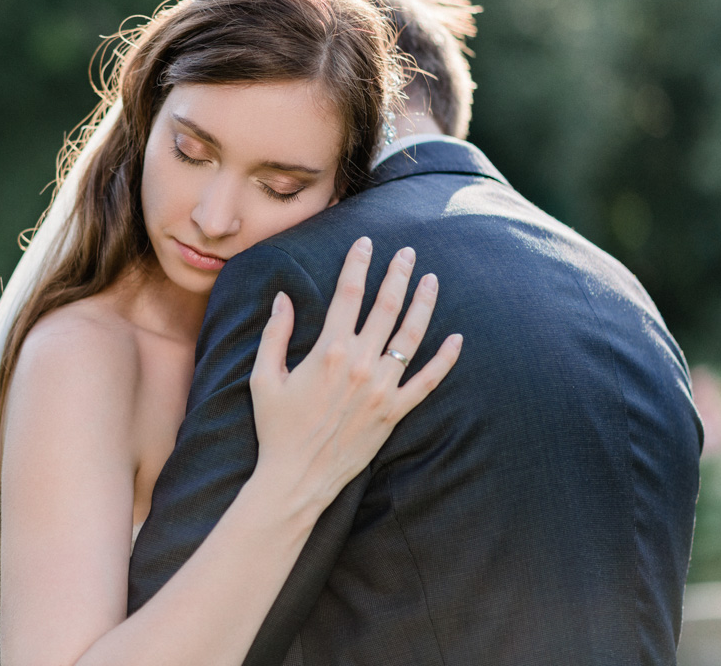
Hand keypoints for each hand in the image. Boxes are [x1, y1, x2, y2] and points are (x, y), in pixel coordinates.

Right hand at [248, 238, 461, 512]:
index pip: (348, 293)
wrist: (297, 477)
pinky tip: (457, 339)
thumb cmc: (276, 428)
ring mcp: (382, 388)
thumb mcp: (264, 377)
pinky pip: (428, 381)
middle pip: (386, 306)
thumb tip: (282, 297)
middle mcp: (360, 364)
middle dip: (398, 274)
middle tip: (408, 253)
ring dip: (424, 304)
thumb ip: (274, 334)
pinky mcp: (394, 411)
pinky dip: (445, 359)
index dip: (359, 263)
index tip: (367, 242)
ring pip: (411, 336)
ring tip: (432, 280)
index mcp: (328, 350)